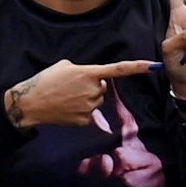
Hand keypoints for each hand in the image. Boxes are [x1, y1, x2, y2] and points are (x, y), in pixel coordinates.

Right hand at [5, 58, 159, 129]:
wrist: (31, 102)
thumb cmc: (45, 80)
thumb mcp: (64, 66)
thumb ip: (83, 70)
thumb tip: (91, 79)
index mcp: (88, 72)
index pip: (118, 69)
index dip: (137, 67)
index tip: (154, 66)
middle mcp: (93, 90)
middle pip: (102, 88)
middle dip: (92, 86)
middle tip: (71, 86)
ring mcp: (90, 107)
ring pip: (96, 101)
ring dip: (86, 98)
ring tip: (66, 97)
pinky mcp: (85, 120)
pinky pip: (90, 114)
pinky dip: (80, 111)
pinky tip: (66, 108)